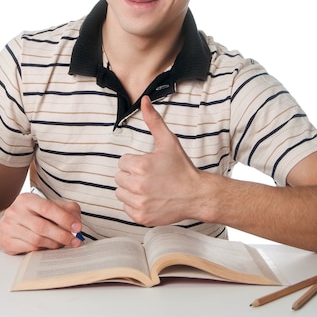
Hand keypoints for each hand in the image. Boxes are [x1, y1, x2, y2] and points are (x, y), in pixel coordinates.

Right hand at [0, 193, 82, 254]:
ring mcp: (9, 227)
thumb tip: (77, 220)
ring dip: (54, 244)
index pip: (48, 208)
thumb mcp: (47, 206)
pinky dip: (43, 249)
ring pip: (37, 240)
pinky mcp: (7, 242)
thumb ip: (65, 209)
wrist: (7, 223)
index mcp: (26, 199)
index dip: (64, 218)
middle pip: (42, 226)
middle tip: (74, 241)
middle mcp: (15, 212)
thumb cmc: (31, 214)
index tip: (77, 227)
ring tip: (63, 244)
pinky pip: (29, 248)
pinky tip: (49, 247)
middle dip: (62, 235)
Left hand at [115, 96, 200, 225]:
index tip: (149, 165)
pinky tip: (150, 198)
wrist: (197, 195)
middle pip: (120, 177)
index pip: (122, 162)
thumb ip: (153, 120)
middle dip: (132, 175)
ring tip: (149, 187)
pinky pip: (126, 208)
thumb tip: (144, 100)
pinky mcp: (141, 217)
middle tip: (150, 176)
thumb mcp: (168, 141)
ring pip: (121, 193)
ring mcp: (139, 203)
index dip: (135, 162)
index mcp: (141, 166)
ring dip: (131, 190)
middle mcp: (137, 186)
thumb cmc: (182, 168)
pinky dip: (135, 204)